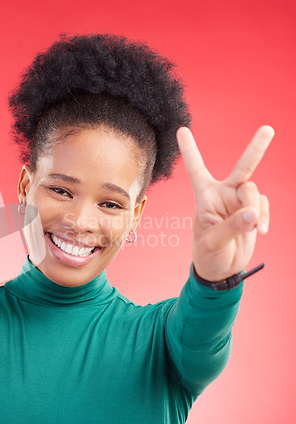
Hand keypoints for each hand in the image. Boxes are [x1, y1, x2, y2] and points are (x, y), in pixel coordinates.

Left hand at [177, 125, 273, 281]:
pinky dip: (264, 217)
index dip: (190, 149)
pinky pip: (264, 205)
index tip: (181, 129)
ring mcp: (239, 202)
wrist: (221, 269)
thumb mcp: (212, 241)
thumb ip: (232, 226)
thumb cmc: (208, 254)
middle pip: (242, 168)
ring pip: (255, 192)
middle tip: (267, 130)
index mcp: (204, 196)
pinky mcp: (253, 211)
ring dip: (254, 209)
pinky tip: (260, 230)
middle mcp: (223, 194)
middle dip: (256, 149)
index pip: (196, 168)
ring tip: (251, 227)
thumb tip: (253, 213)